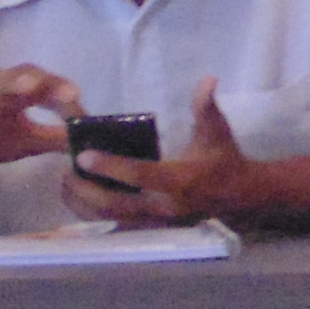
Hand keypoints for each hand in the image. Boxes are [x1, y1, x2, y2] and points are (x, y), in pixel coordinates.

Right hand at [0, 64, 79, 185]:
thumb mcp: (27, 141)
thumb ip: (57, 137)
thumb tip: (91, 139)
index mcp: (16, 93)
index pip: (46, 84)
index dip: (65, 93)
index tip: (85, 109)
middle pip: (23, 75)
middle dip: (47, 81)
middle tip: (70, 92)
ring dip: (10, 84)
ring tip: (29, 87)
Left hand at [64, 77, 259, 224]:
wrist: (243, 196)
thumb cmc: (225, 161)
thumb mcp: (217, 132)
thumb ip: (207, 106)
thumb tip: (208, 79)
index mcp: (181, 180)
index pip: (141, 175)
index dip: (111, 166)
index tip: (83, 155)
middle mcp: (168, 206)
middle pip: (117, 203)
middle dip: (86, 189)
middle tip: (66, 171)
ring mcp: (160, 222)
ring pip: (112, 218)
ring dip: (84, 204)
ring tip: (66, 184)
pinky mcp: (155, 229)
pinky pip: (118, 227)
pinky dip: (95, 216)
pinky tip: (79, 201)